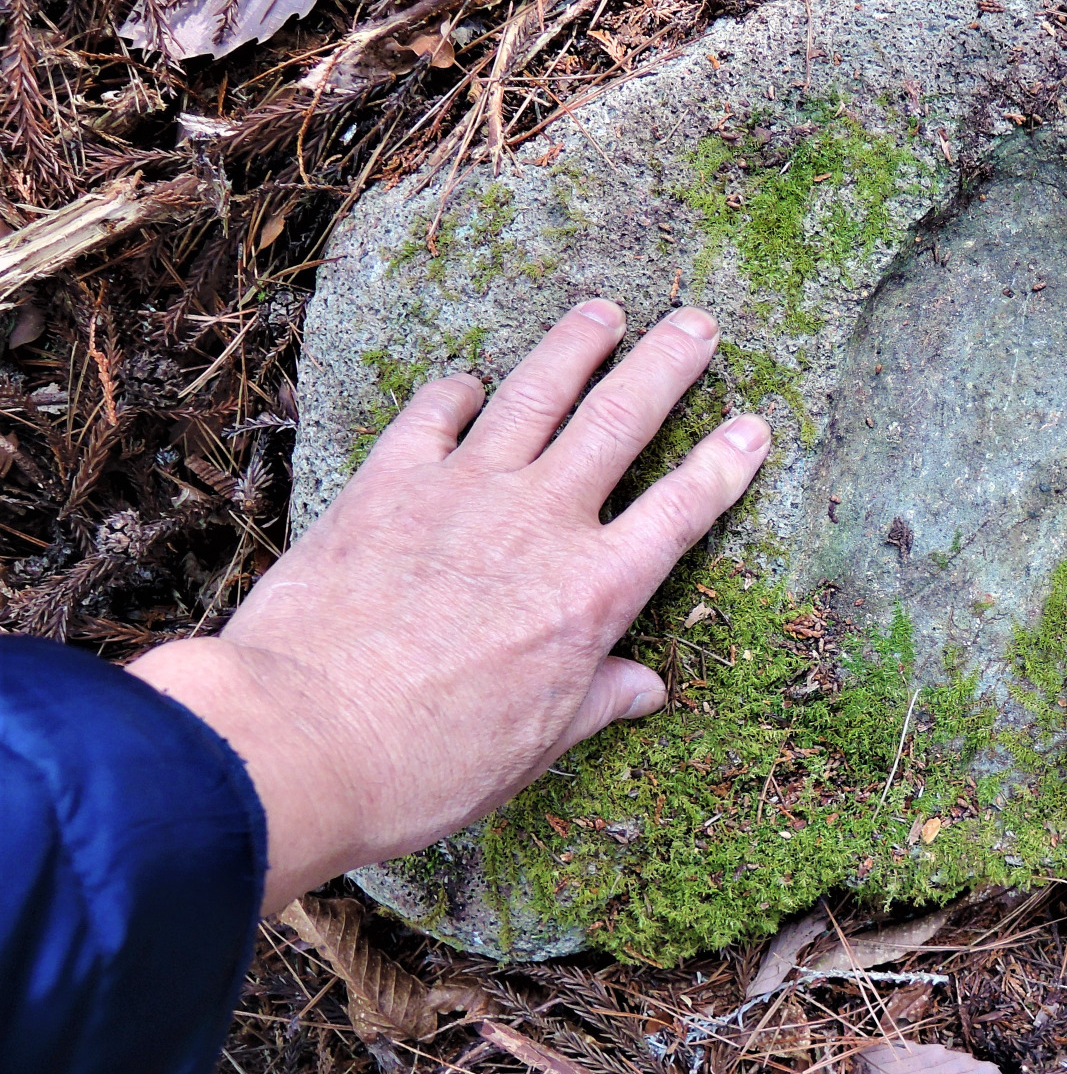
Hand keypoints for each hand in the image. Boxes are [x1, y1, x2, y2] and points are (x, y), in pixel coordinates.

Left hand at [130, 300, 769, 915]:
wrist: (305, 736)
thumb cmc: (428, 761)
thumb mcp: (536, 745)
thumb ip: (597, 700)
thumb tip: (645, 688)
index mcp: (592, 593)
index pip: (681, 510)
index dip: (725, 464)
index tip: (754, 425)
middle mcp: (540, 523)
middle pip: (620, 420)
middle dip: (667, 364)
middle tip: (697, 322)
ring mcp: (462, 492)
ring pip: (535, 394)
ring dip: (575, 346)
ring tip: (603, 311)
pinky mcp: (387, 483)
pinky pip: (432, 415)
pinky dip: (455, 392)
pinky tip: (466, 382)